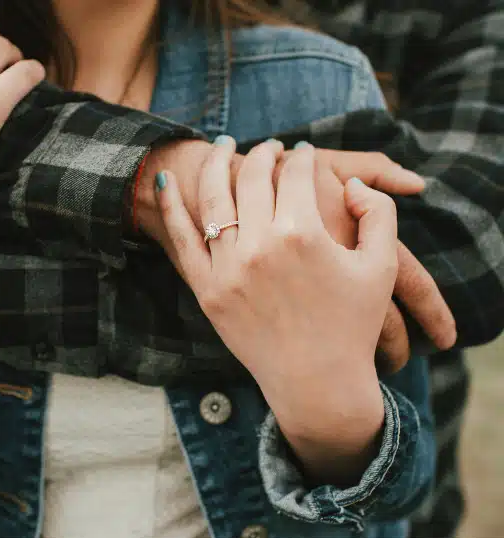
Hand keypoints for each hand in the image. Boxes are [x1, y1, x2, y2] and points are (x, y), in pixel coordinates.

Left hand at [155, 139, 395, 483]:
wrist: (316, 383)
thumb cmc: (353, 324)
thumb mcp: (382, 266)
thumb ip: (378, 213)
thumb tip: (349, 183)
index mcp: (304, 234)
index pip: (296, 174)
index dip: (302, 156)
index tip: (303, 151)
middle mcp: (260, 246)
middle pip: (253, 178)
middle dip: (263, 154)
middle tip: (269, 146)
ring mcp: (227, 268)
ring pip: (214, 199)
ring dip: (215, 164)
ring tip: (222, 145)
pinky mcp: (206, 290)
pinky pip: (182, 241)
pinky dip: (171, 210)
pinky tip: (166, 184)